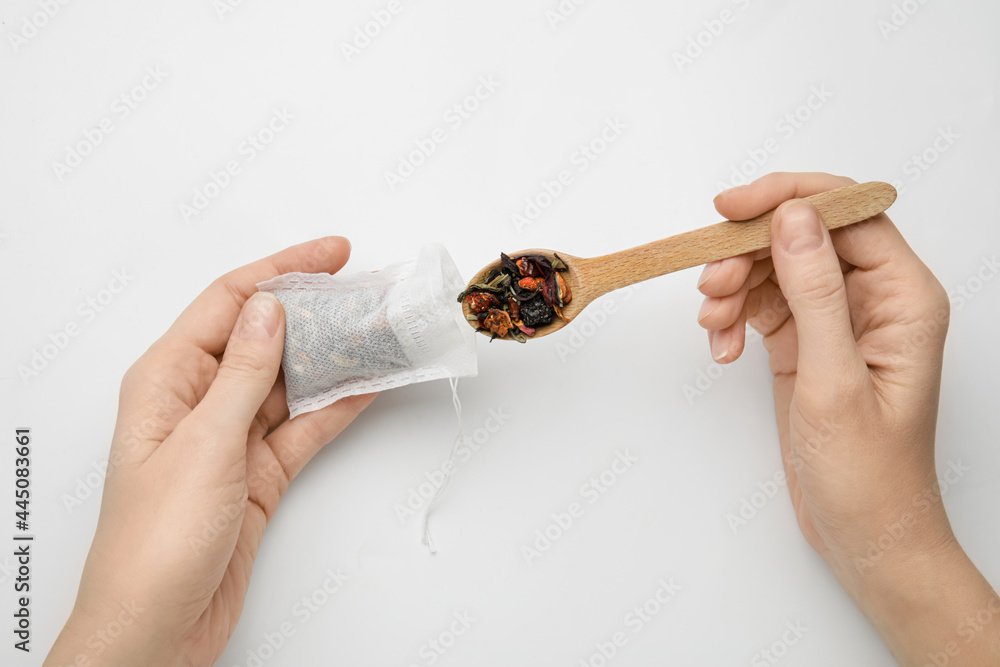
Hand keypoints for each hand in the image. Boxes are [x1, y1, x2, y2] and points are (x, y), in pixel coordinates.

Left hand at [45, 237, 376, 666]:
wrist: (158, 627)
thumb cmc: (155, 542)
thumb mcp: (204, 444)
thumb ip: (242, 373)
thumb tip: (269, 308)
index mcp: (168, 378)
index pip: (230, 301)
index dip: (282, 269)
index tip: (333, 253)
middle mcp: (200, 400)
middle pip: (266, 337)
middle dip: (318, 313)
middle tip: (370, 294)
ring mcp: (232, 437)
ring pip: (291, 381)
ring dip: (335, 358)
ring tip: (381, 333)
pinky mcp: (258, 473)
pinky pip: (304, 427)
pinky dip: (338, 407)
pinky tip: (369, 386)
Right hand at [697, 172, 998, 664]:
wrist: (863, 534)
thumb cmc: (870, 473)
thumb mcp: (835, 380)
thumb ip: (816, 292)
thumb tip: (795, 218)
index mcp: (904, 297)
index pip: (847, 214)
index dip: (787, 199)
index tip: (731, 208)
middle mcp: (874, 299)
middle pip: (802, 236)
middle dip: (749, 252)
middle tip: (711, 282)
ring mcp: (836, 320)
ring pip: (774, 268)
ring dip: (733, 287)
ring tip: (713, 324)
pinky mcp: (806, 343)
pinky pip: (761, 304)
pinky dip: (733, 317)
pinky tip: (722, 347)